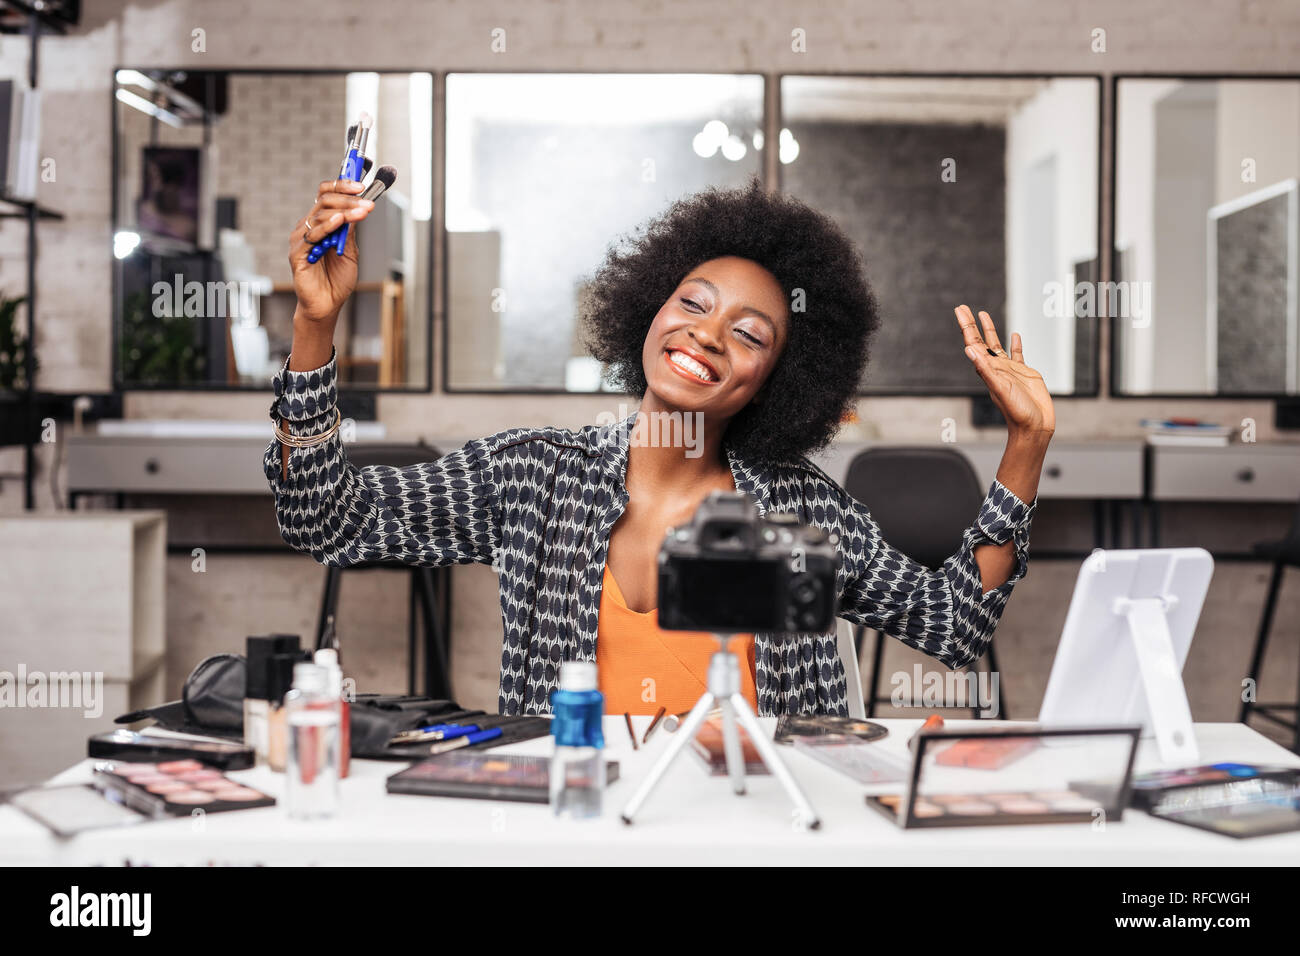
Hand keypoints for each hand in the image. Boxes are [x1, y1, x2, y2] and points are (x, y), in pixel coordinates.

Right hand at [288, 178, 374, 324]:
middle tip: (367, 203)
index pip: (326, 195)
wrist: (328, 304)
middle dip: (348, 199)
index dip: (342, 186)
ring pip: (320, 215)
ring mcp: (301, 239)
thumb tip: (359, 207)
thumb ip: (350, 231)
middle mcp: (308, 227)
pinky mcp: (297, 253)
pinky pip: (312, 235)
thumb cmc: (337, 280)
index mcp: (321, 223)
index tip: (361, 186)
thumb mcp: (350, 251)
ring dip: (345, 211)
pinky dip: (328, 226)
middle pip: (325, 201)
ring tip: (362, 212)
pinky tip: (341, 221)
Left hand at [954, 304, 1054, 437]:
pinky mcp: (1024, 373)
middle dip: (972, 324)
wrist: (1034, 426)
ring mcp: (1009, 369)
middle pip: (981, 340)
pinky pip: (1017, 355)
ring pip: (997, 345)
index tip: (960, 310)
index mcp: (987, 369)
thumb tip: (969, 350)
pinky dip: (1015, 345)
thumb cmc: (1016, 412)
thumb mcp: (999, 388)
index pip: (973, 343)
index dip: (966, 326)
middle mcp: (996, 367)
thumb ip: (985, 369)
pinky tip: (1015, 335)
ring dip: (989, 331)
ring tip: (983, 315)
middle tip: (963, 308)